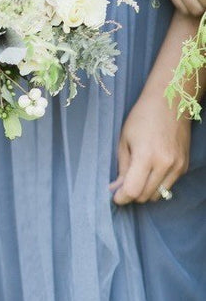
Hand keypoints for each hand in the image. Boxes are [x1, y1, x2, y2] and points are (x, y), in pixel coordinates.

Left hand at [110, 89, 190, 204]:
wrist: (171, 102)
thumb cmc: (142, 118)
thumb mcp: (125, 140)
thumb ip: (122, 168)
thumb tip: (116, 189)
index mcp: (146, 156)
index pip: (133, 191)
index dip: (121, 197)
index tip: (115, 196)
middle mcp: (165, 164)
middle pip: (145, 196)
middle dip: (131, 195)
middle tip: (123, 186)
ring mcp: (178, 166)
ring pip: (158, 195)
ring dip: (145, 192)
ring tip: (137, 178)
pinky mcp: (185, 166)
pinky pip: (168, 186)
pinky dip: (157, 185)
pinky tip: (151, 171)